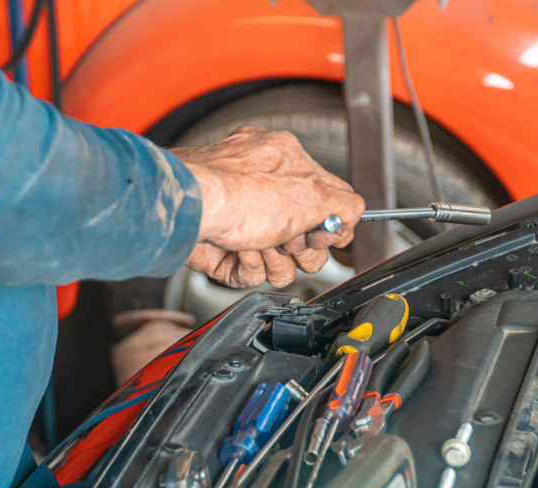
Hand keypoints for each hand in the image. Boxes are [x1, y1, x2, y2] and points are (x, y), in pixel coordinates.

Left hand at [170, 126, 363, 287]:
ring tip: (258, 243)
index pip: (330, 202)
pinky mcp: (224, 249)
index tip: (320, 233)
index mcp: (286, 163)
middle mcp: (264, 190)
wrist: (187, 212)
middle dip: (301, 247)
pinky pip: (252, 273)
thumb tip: (350, 216)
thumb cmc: (234, 190)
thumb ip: (343, 204)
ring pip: (282, 263)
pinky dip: (248, 266)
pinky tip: (238, 250)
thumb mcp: (311, 192)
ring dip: (275, 259)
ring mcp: (244, 221)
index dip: (329, 226)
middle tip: (287, 238)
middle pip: (308, 240)